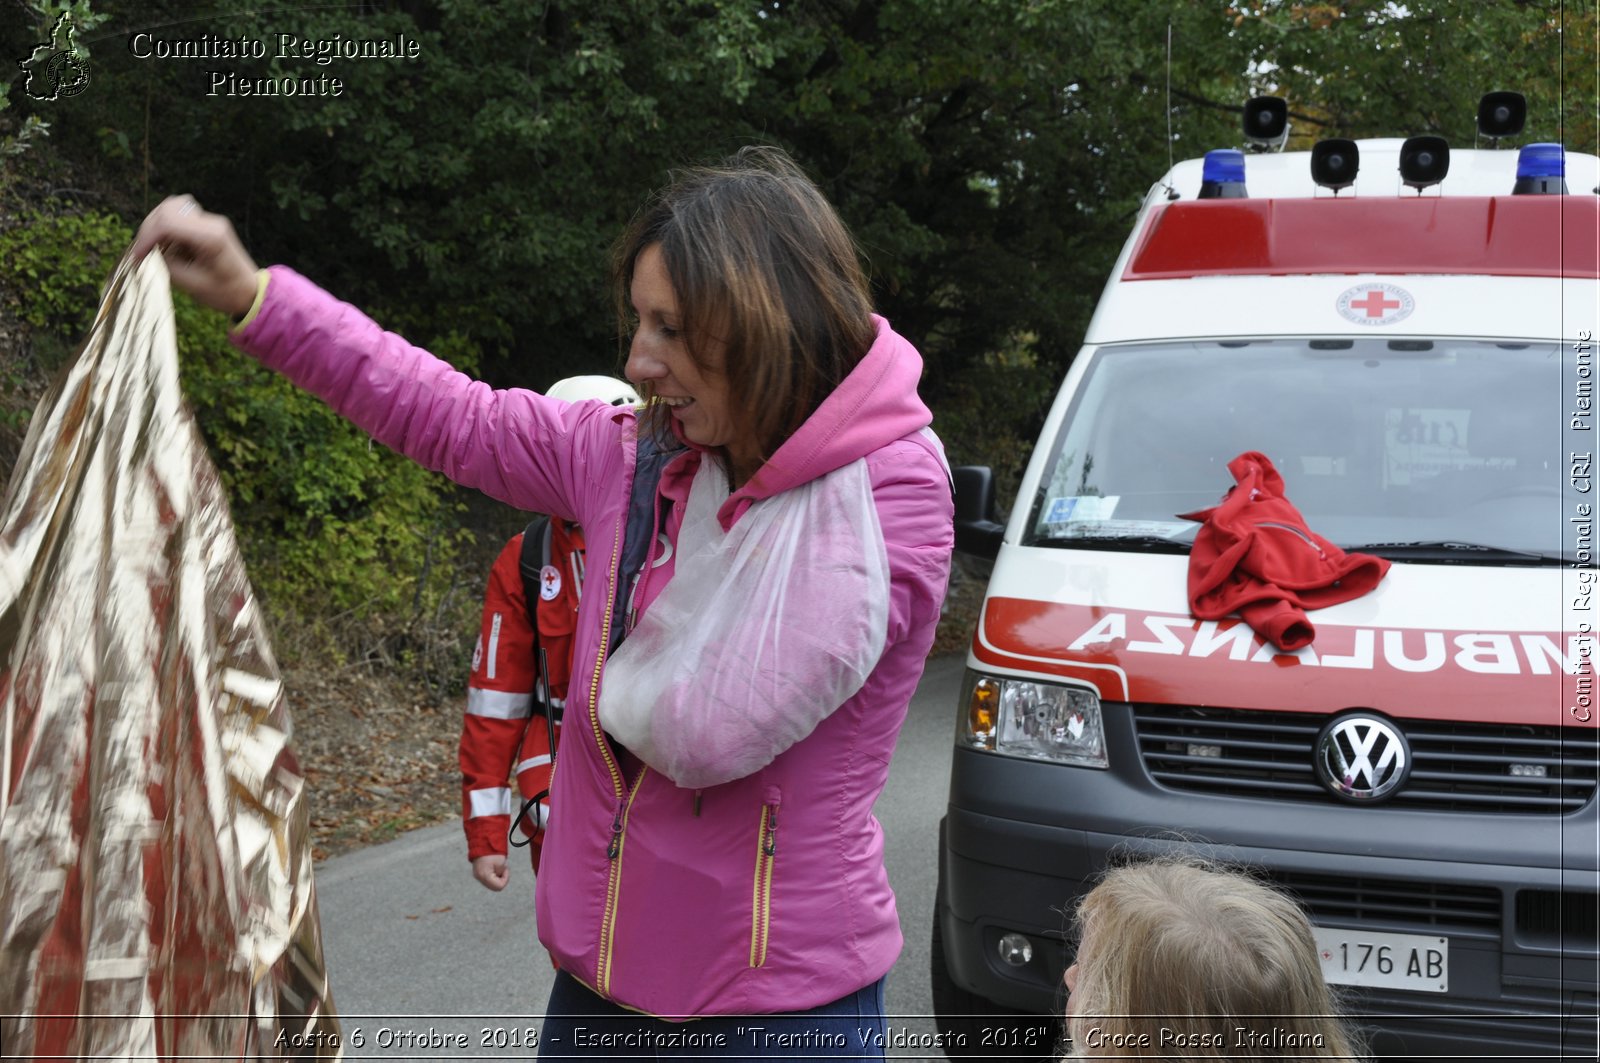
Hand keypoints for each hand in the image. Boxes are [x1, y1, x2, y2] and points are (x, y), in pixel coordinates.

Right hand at [131, 195, 259, 318]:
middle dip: (149, 229)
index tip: (137, 256)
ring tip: (154, 249)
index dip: (147, 237)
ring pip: (172, 207)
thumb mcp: (194, 285)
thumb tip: (151, 248)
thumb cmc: (227, 293)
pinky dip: (166, 227)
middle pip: (167, 209)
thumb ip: (169, 263)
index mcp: (211, 237)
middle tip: (142, 253)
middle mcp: (211, 223)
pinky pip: (179, 216)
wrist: (250, 292)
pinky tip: (167, 246)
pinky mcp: (206, 224)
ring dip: (157, 226)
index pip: (168, 222)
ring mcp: (210, 221)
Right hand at [472, 854, 509, 890]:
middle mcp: (479, 878)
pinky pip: (488, 879)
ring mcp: (477, 876)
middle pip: (494, 887)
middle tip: (502, 868)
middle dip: (501, 879)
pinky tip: (494, 867)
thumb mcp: (502, 864)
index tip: (505, 868)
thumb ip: (501, 875)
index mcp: (485, 876)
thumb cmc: (493, 852)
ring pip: (491, 884)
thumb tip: (500, 879)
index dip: (505, 878)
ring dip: (497, 877)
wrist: (484, 842)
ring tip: (497, 866)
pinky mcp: (477, 873)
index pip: (499, 887)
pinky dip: (493, 875)